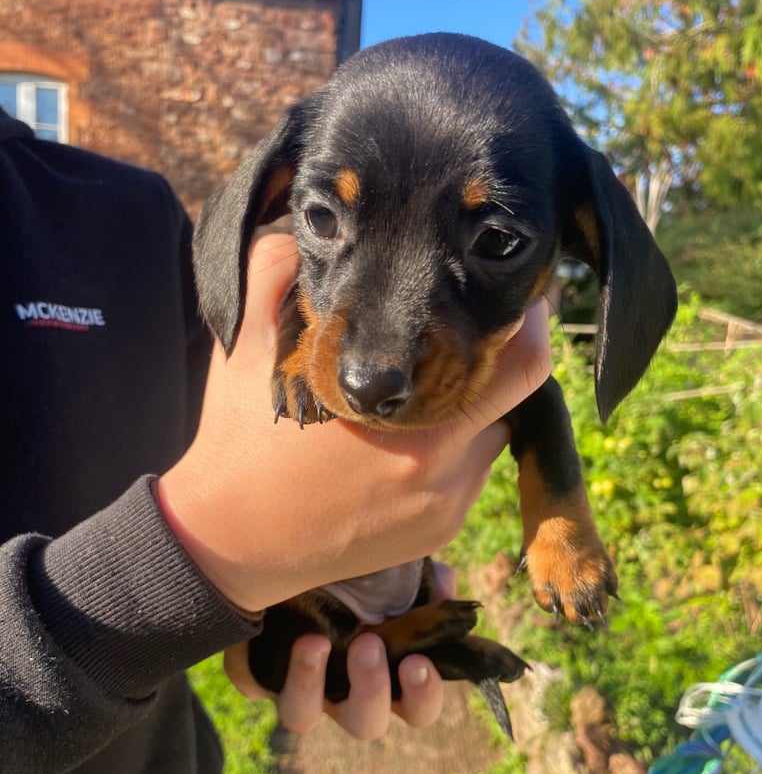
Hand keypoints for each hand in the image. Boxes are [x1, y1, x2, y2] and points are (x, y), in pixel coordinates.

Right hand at [158, 234, 550, 613]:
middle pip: (517, 398)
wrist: (225, 542)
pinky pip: (467, 476)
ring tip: (420, 391)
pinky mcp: (435, 535)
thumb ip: (278, 270)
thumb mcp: (248, 346)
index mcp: (413, 421)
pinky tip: (401, 442)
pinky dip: (451, 450)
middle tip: (471, 332)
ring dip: (471, 407)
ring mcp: (443, 509)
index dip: (524, 320)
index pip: (520, 362)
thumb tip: (314, 231)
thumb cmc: (239, 441)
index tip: (508, 296)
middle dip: (501, 359)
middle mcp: (442, 473)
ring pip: (491, 436)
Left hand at [223, 563, 457, 737]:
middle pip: (365, 723)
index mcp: (388, 676)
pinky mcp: (257, 673)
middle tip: (368, 646)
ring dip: (311, 684)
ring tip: (316, 641)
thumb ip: (424, 581)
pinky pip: (253, 682)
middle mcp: (345, 693)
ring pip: (302, 717)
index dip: (423, 696)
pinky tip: (275, 628)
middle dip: (370, 689)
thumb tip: (446, 587)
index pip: (418, 710)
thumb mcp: (396, 575)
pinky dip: (260, 662)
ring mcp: (300, 689)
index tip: (418, 662)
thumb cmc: (361, 578)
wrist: (295, 558)